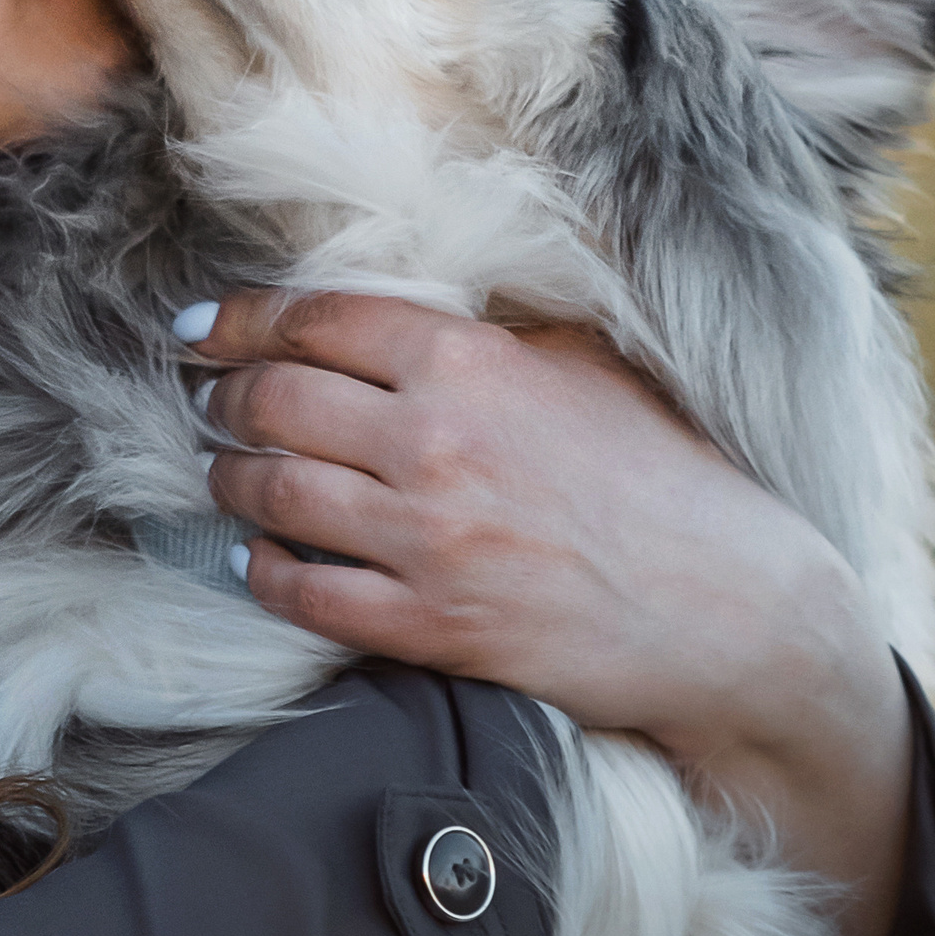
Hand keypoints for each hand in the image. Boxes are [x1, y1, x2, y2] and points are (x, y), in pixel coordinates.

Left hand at [191, 292, 912, 935]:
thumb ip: (484, 333)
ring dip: (228, 476)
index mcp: (470, 361)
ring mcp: (428, 539)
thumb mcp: (581, 367)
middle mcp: (435, 442)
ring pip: (273, 493)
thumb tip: (393, 310)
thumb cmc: (665, 476)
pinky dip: (260, 570)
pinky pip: (306, 592)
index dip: (241, 319)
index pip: (317, 321)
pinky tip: (249, 556)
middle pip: (275, 400)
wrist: (733, 609)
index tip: (201, 326)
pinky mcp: (431, 625)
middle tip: (204, 397)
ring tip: (219, 467)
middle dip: (222, 395)